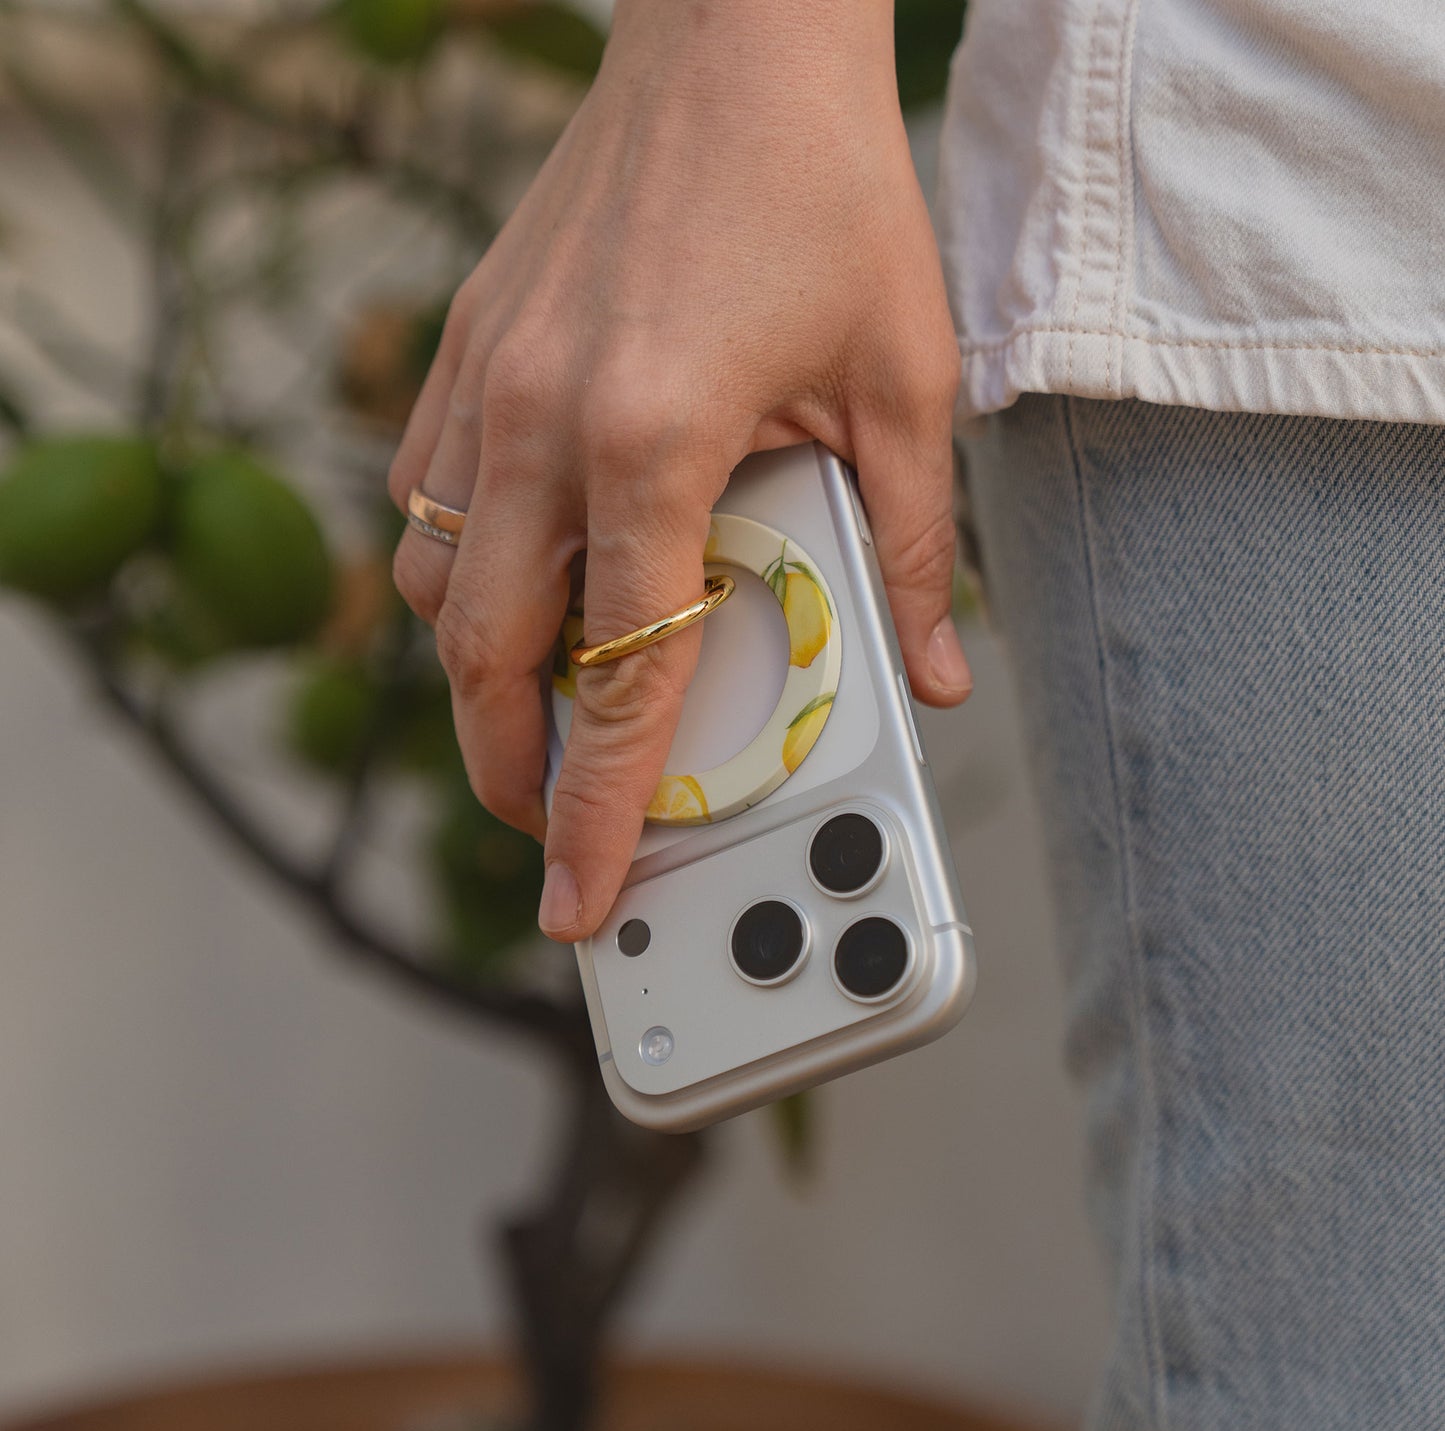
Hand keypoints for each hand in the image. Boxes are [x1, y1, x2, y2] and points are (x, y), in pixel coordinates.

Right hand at [389, 0, 970, 943]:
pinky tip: (520, 577)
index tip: (581, 892)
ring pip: (430, 585)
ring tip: (543, 709)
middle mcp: (542, 420)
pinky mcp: (466, 346)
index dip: (601, 808)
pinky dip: (456, 571)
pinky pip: (423, 499)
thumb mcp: (904, 380)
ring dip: (477, 672)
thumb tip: (934, 669)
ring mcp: (487, 380)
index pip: (616, 676)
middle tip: (553, 820)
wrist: (735, 39)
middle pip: (481, 657)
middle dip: (507, 769)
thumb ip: (915, 545)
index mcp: (652, 439)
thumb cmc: (826, 193)